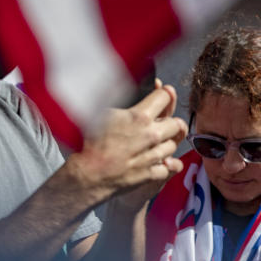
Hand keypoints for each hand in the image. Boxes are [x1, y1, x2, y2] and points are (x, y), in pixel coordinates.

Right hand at [68, 81, 187, 203]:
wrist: (84, 174)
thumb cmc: (86, 142)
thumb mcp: (100, 112)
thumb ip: (119, 101)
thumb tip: (124, 87)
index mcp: (139, 117)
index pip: (165, 97)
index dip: (163, 95)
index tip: (161, 96)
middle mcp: (150, 135)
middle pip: (177, 123)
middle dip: (170, 122)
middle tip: (161, 123)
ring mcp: (152, 156)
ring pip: (173, 145)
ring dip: (166, 143)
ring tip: (154, 142)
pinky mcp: (151, 173)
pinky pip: (170, 167)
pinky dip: (166, 164)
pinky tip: (158, 161)